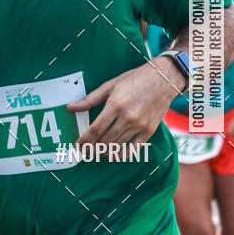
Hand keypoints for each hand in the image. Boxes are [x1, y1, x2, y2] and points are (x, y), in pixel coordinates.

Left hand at [67, 58, 183, 149]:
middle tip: (84, 151)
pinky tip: (112, 155)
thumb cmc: (135, 79)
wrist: (163, 79)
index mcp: (116, 104)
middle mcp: (127, 117)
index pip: (95, 129)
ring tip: (95, 152)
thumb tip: (70, 107)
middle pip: (104, 141)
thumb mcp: (110, 85)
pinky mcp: (149, 131)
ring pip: (116, 146)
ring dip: (103, 152)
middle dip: (91, 148)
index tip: (77, 145)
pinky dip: (121, 155)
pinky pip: (133, 150)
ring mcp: (139, 126)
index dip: (84, 140)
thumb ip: (90, 99)